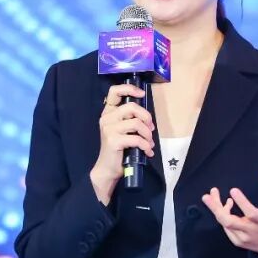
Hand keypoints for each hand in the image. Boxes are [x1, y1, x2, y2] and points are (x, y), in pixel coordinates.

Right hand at [89, 83, 154, 203]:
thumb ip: (131, 119)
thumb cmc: (119, 149)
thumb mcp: (123, 130)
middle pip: (131, 107)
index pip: (114, 91)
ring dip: (148, 134)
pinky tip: (147, 151)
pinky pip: (136, 138)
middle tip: (151, 128)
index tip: (141, 94)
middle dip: (146, 117)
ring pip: (136, 123)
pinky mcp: (113, 140)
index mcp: (108, 112)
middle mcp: (106, 118)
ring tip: (149, 143)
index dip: (129, 89)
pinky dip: (145, 145)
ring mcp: (109, 129)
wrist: (108, 168)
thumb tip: (148, 117)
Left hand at [202, 170, 257, 257]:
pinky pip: (226, 228)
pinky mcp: (238, 242)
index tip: (233, 190)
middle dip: (216, 208)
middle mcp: (251, 231)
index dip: (241, 202)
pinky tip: (225, 207)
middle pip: (229, 221)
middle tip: (206, 196)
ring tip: (212, 195)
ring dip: (217, 209)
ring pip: (225, 224)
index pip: (251, 213)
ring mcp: (243, 238)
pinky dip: (223, 217)